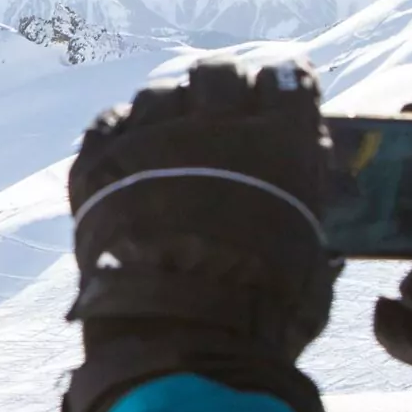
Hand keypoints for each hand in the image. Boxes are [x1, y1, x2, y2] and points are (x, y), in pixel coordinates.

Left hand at [61, 60, 341, 411]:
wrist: (179, 338)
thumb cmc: (263, 309)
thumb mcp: (311, 257)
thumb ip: (305, 209)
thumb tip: (307, 199)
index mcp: (281, 141)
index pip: (286, 80)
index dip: (283, 84)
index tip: (278, 92)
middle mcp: (215, 124)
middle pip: (218, 74)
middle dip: (223, 86)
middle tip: (221, 107)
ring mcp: (151, 138)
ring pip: (160, 93)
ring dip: (170, 108)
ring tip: (171, 134)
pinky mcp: (99, 163)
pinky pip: (110, 122)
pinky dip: (123, 131)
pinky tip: (130, 148)